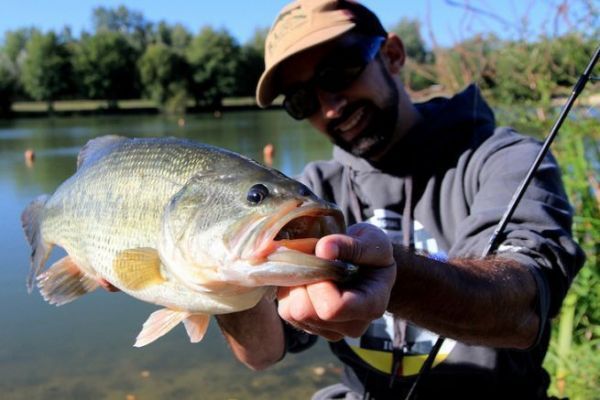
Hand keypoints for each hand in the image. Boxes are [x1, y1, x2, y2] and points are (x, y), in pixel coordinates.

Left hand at [277, 223, 395, 340]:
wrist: (371, 268)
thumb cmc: (373, 253)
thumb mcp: (371, 240)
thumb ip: (350, 245)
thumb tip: (323, 249)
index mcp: (371, 306)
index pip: (333, 308)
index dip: (318, 283)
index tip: (324, 260)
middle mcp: (352, 326)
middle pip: (306, 312)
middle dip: (303, 281)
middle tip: (314, 260)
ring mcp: (330, 330)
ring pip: (292, 312)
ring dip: (295, 284)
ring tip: (311, 268)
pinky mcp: (312, 327)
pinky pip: (286, 311)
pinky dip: (289, 290)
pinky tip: (306, 277)